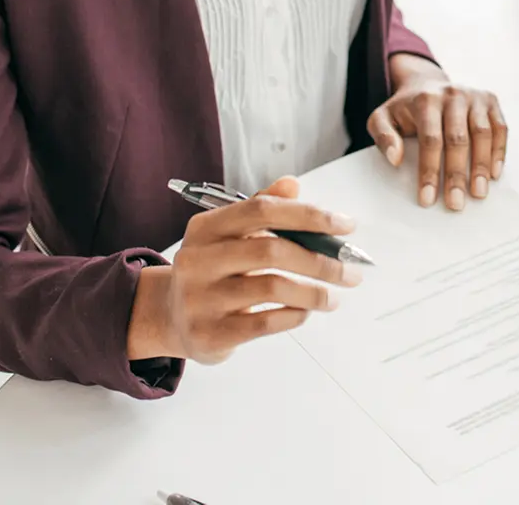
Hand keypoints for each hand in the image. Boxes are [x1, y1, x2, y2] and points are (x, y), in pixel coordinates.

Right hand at [127, 176, 358, 363]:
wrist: (168, 316)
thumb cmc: (212, 269)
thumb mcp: (227, 234)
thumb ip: (261, 208)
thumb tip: (293, 184)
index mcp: (206, 227)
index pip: (262, 210)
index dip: (308, 214)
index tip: (345, 225)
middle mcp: (198, 260)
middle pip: (271, 250)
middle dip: (321, 260)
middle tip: (350, 271)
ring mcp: (200, 298)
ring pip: (272, 288)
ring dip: (314, 292)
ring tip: (333, 297)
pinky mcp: (209, 334)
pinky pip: (264, 322)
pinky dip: (294, 316)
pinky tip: (305, 312)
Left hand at [366, 54, 507, 210]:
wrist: (425, 83)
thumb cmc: (404, 108)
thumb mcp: (382, 117)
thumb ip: (383, 136)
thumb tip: (396, 159)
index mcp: (426, 99)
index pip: (430, 140)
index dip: (430, 171)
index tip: (427, 199)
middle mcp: (453, 94)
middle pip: (458, 139)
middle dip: (456, 175)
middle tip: (456, 203)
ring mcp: (474, 96)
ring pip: (483, 134)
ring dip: (481, 166)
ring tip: (478, 193)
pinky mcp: (490, 100)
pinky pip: (500, 128)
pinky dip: (499, 152)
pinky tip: (494, 174)